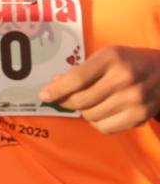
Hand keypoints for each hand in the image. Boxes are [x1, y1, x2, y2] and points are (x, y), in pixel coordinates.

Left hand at [40, 45, 159, 133]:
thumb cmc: (129, 61)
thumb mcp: (106, 56)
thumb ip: (80, 70)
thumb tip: (54, 85)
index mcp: (111, 59)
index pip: (77, 78)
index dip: (57, 89)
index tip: (43, 95)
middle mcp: (123, 79)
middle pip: (81, 100)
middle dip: (67, 101)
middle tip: (65, 99)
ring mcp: (134, 99)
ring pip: (91, 115)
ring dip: (83, 111)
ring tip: (88, 103)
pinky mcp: (140, 116)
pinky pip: (106, 128)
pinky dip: (97, 123)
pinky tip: (100, 113)